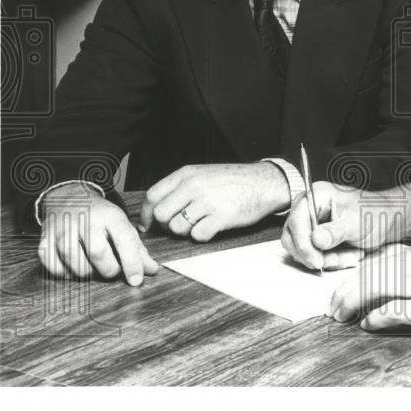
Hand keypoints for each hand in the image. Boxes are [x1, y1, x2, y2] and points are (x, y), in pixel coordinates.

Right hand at [38, 187, 157, 285]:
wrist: (68, 197)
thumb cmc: (100, 216)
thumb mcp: (122, 224)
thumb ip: (137, 249)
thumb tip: (152, 271)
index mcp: (110, 215)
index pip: (124, 240)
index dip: (132, 262)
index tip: (137, 280)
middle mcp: (86, 220)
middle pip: (98, 254)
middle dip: (109, 270)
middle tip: (113, 270)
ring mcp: (63, 230)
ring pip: (75, 264)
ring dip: (87, 273)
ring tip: (93, 266)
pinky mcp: (45, 240)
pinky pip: (54, 268)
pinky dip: (65, 274)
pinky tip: (73, 266)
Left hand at [140, 163, 287, 241]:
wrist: (265, 182)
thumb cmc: (235, 180)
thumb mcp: (204, 173)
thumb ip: (181, 186)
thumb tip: (158, 207)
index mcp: (187, 174)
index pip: (153, 195)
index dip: (146, 214)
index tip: (147, 224)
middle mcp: (194, 185)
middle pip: (161, 214)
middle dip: (166, 225)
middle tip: (179, 225)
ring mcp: (207, 201)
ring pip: (177, 227)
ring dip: (184, 232)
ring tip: (198, 225)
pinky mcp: (221, 217)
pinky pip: (198, 235)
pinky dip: (202, 236)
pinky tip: (212, 228)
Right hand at [281, 181, 397, 270]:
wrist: (387, 220)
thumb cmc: (375, 214)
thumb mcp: (357, 223)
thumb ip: (335, 231)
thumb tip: (315, 239)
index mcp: (316, 195)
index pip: (296, 221)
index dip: (303, 244)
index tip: (316, 260)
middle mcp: (308, 208)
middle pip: (292, 238)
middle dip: (315, 254)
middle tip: (336, 260)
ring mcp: (310, 224)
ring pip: (302, 250)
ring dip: (325, 259)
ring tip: (350, 254)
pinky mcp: (315, 238)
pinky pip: (312, 256)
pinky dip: (330, 260)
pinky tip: (348, 255)